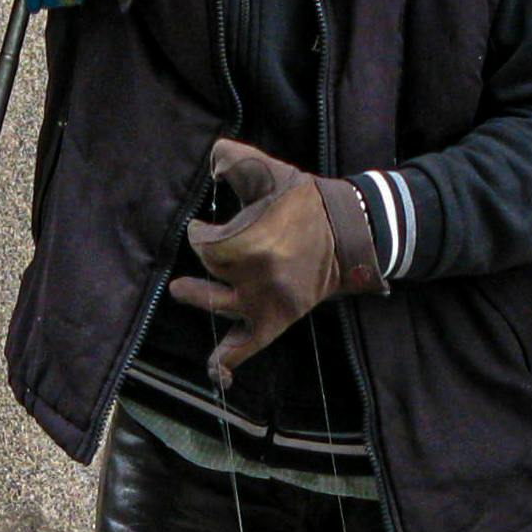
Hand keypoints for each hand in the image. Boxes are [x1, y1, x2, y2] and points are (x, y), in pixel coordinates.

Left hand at [164, 139, 382, 384]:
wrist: (350, 233)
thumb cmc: (307, 202)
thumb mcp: (272, 172)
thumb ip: (236, 159)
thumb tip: (211, 158)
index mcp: (251, 240)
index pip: (204, 243)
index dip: (199, 233)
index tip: (203, 226)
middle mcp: (254, 275)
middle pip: (211, 269)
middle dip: (207, 255)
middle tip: (206, 247)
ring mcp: (263, 302)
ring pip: (219, 306)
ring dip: (199, 297)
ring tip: (181, 289)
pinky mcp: (275, 320)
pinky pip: (246, 347)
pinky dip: (228, 362)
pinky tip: (215, 374)